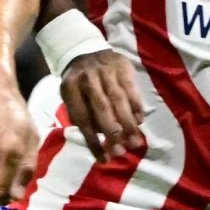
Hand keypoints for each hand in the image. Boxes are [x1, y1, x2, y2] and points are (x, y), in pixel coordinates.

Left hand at [55, 48, 147, 163]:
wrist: (86, 50)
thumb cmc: (79, 85)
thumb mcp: (72, 99)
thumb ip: (85, 120)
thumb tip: (105, 147)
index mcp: (70, 88)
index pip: (82, 119)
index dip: (93, 141)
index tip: (104, 159)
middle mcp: (87, 79)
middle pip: (101, 108)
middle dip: (113, 132)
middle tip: (122, 151)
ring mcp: (106, 71)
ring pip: (119, 100)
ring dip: (128, 123)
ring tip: (135, 142)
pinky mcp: (122, 66)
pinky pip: (131, 90)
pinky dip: (136, 107)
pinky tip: (139, 121)